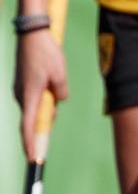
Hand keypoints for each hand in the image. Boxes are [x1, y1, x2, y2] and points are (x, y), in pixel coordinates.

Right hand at [14, 29, 66, 159]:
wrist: (32, 35)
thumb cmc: (46, 54)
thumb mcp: (60, 74)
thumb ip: (61, 92)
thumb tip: (59, 100)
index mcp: (29, 96)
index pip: (28, 127)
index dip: (31, 144)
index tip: (33, 158)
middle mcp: (21, 96)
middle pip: (35, 118)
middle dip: (46, 121)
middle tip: (55, 103)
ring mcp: (20, 90)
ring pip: (37, 107)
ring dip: (48, 106)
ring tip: (54, 81)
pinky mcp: (23, 84)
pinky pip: (36, 98)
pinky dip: (45, 98)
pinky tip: (53, 83)